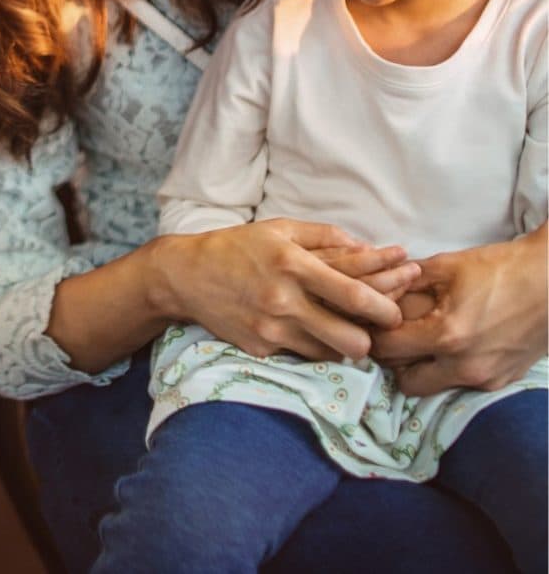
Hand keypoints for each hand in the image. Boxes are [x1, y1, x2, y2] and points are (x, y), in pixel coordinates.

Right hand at [151, 219, 418, 362]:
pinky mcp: (260, 350)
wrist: (188, 276)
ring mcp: (271, 330)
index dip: (384, 307)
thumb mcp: (281, 228)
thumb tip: (367, 247)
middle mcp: (284, 301)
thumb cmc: (240, 247)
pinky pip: (302, 357)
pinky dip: (315, 349)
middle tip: (379, 335)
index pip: (352, 294)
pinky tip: (319, 338)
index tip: (398, 312)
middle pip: (348, 338)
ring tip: (354, 337)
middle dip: (372, 341)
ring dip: (345, 348)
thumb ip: (326, 236)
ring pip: (329, 354)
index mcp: (293, 264)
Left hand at [371, 225, 547, 395]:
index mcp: (446, 336)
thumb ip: (408, 280)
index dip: (376, 331)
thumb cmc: (502, 268)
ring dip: (420, 367)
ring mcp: (483, 380)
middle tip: (397, 331)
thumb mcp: (449, 265)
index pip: (387, 348)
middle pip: (403, 379)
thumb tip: (377, 288)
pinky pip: (458, 384)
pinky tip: (456, 342)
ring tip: (425, 337)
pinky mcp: (499, 383)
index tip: (377, 318)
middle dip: (394, 358)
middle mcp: (463, 367)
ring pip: (430, 387)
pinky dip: (448, 368)